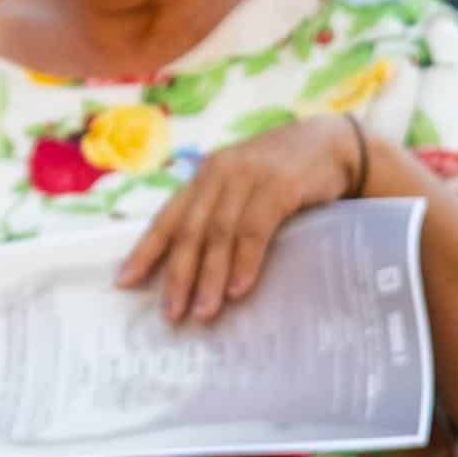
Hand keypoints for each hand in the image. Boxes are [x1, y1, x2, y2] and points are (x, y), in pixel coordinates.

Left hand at [117, 113, 368, 324]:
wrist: (333, 143)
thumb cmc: (283, 173)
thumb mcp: (242, 186)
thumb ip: (219, 212)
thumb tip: (193, 266)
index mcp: (204, 177)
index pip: (166, 217)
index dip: (144, 251)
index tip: (124, 282)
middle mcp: (218, 173)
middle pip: (189, 231)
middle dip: (177, 275)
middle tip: (171, 313)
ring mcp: (248, 177)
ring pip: (218, 234)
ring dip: (209, 277)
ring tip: (203, 312)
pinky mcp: (279, 185)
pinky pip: (255, 229)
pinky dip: (245, 261)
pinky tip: (238, 289)